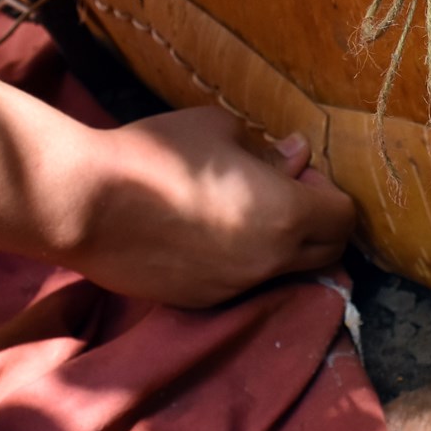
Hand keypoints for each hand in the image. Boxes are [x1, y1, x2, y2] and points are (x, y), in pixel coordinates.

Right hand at [60, 106, 355, 307]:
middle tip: (280, 194)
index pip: (344, 217)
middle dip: (316, 225)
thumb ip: (265, 150)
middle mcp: (269, 261)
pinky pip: (240, 282)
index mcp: (284, 215)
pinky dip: (238, 261)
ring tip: (234, 211)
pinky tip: (199, 233)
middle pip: (327, 253)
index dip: (329, 193)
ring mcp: (234, 288)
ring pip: (282, 272)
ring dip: (276, 245)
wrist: (87, 203)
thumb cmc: (155, 153)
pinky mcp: (201, 301)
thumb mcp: (217, 130)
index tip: (298, 174)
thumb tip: (294, 158)